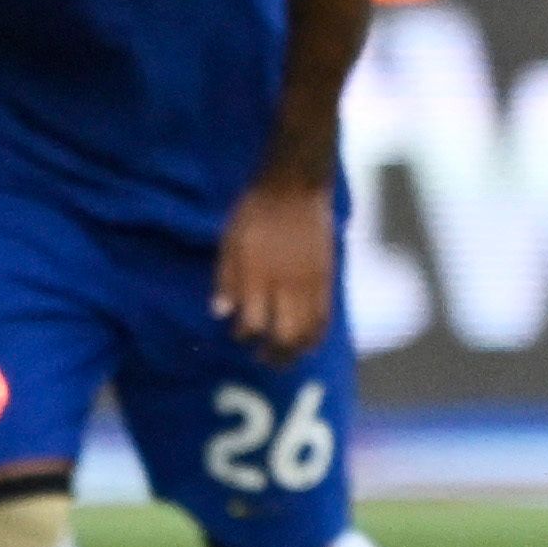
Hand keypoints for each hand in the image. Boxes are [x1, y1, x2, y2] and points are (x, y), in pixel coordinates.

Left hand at [212, 176, 336, 360]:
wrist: (294, 187)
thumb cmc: (254, 212)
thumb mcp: (229, 241)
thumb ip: (225, 279)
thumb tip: (220, 313)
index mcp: (258, 275)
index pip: (252, 323)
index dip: (243, 335)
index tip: (238, 334)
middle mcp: (286, 285)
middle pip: (284, 336)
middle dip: (272, 354)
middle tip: (262, 358)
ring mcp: (310, 284)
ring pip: (308, 332)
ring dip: (295, 351)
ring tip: (284, 357)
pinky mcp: (326, 279)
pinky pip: (325, 317)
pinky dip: (317, 336)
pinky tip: (307, 342)